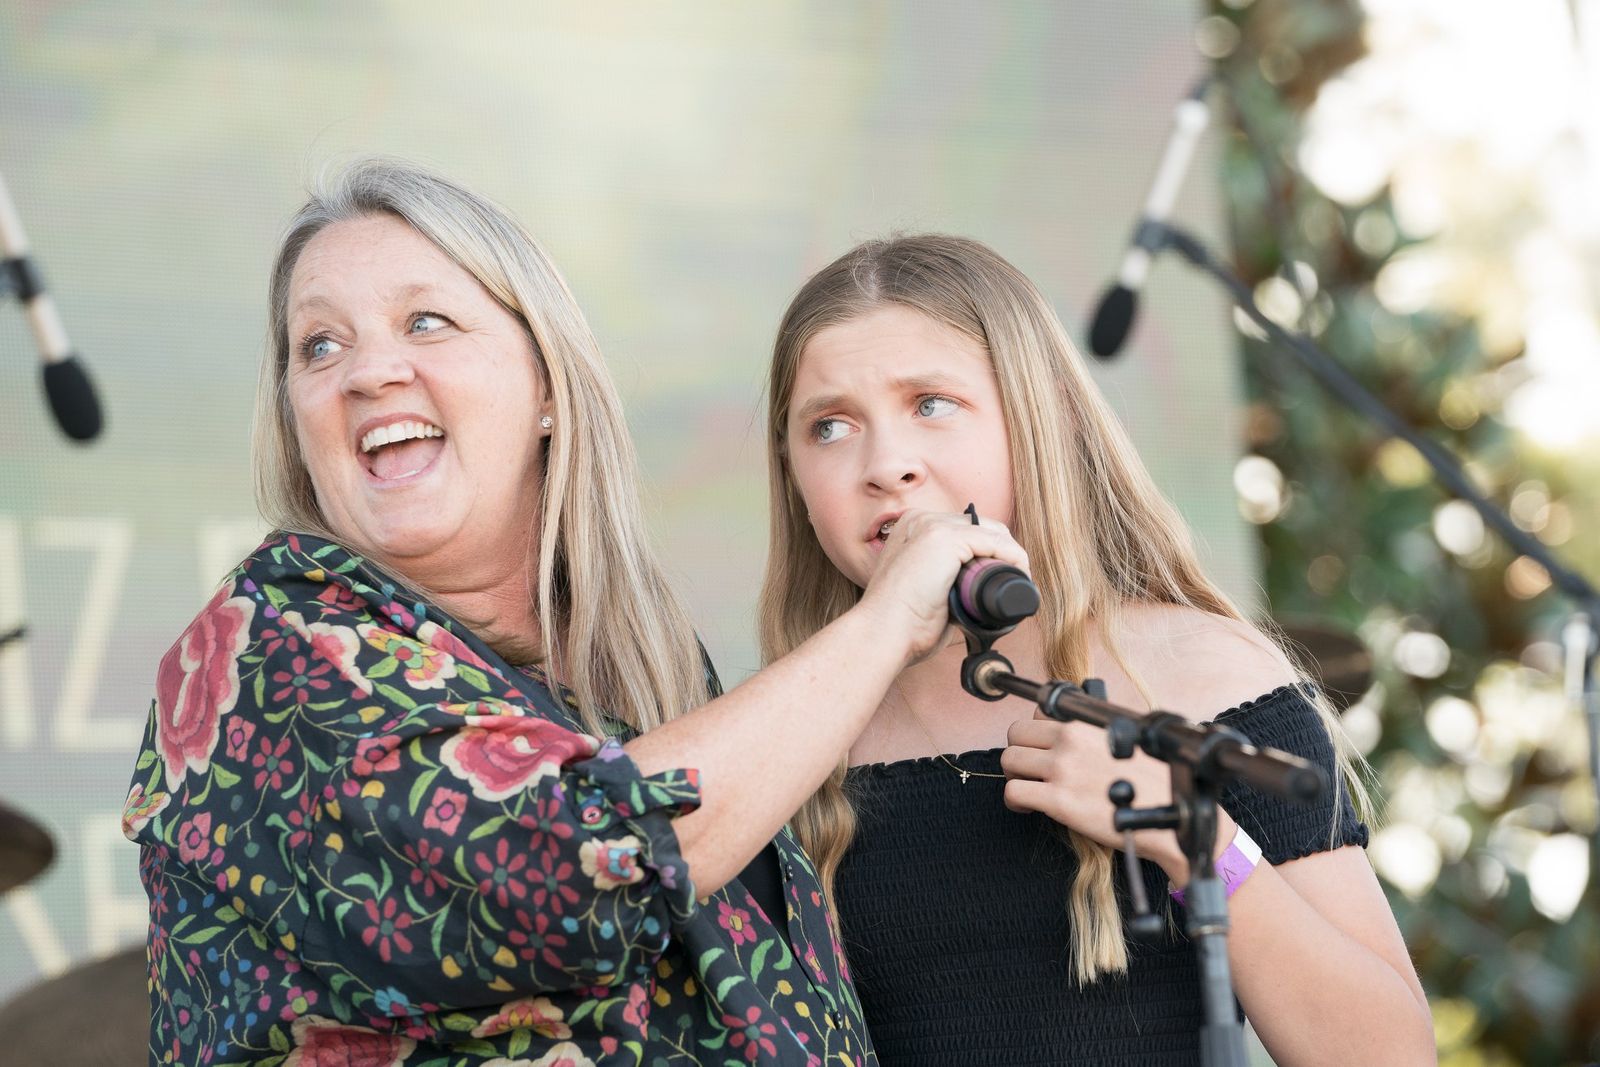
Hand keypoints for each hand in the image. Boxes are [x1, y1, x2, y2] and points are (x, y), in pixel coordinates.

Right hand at [855, 509, 1029, 666]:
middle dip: (1002, 554)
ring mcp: (933, 526)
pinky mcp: (946, 539)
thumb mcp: (921, 591)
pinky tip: (1019, 578)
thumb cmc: (901, 623)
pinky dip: (1015, 560)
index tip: (999, 580)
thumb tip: (972, 595)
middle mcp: (921, 520)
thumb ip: (943, 583)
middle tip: (1011, 585)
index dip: (989, 554)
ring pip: (993, 533)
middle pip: (983, 527)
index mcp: (912, 528)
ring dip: (1011, 558)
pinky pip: (997, 543)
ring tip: (1016, 585)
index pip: (966, 531)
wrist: (883, 633)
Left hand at [1000, 706, 1237, 882]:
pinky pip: (1013, 791)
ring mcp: (1062, 768)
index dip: (1038, 734)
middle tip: (1031, 770)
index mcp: (1087, 724)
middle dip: (1020, 751)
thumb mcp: (1130, 739)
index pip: (1038, 713)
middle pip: (1016, 733)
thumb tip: (1081, 732)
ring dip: (1015, 775)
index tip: (1043, 749)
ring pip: (1009, 760)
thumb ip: (1100, 732)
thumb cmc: (1156, 782)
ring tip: (1031, 789)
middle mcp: (1071, 740)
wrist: (1171, 818)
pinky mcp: (1058, 800)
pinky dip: (1015, 800)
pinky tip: (1030, 807)